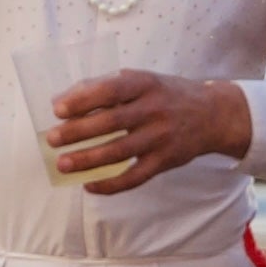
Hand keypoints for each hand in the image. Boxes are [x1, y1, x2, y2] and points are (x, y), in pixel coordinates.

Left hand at [43, 69, 249, 194]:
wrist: (213, 114)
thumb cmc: (166, 95)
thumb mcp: (142, 81)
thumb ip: (104, 87)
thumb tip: (63, 101)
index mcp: (145, 84)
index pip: (111, 90)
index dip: (83, 100)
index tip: (58, 110)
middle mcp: (154, 109)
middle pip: (112, 122)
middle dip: (78, 132)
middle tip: (52, 139)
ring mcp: (161, 137)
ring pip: (120, 151)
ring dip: (88, 160)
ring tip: (63, 164)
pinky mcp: (166, 160)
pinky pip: (135, 177)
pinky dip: (111, 184)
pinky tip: (90, 185)